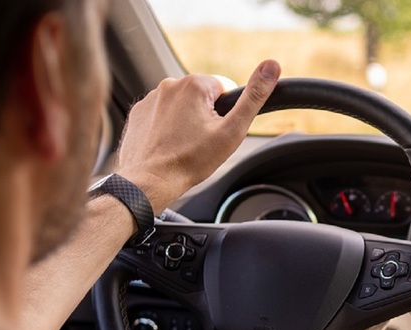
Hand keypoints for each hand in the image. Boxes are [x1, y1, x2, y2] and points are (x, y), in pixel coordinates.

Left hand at [115, 60, 280, 213]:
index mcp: (194, 84)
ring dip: (184, 122)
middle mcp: (170, 85)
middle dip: (204, 117)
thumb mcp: (231, 131)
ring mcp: (151, 98)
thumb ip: (253, 97)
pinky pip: (160, 115)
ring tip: (182, 145)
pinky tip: (167, 145)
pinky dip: (165, 128)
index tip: (214, 132)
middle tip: (199, 142)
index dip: (223, 114)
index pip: (223, 90)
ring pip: (180, 106)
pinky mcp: (139, 113)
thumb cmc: (190, 161)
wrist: (150, 181)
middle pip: (200, 97)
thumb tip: (271, 67)